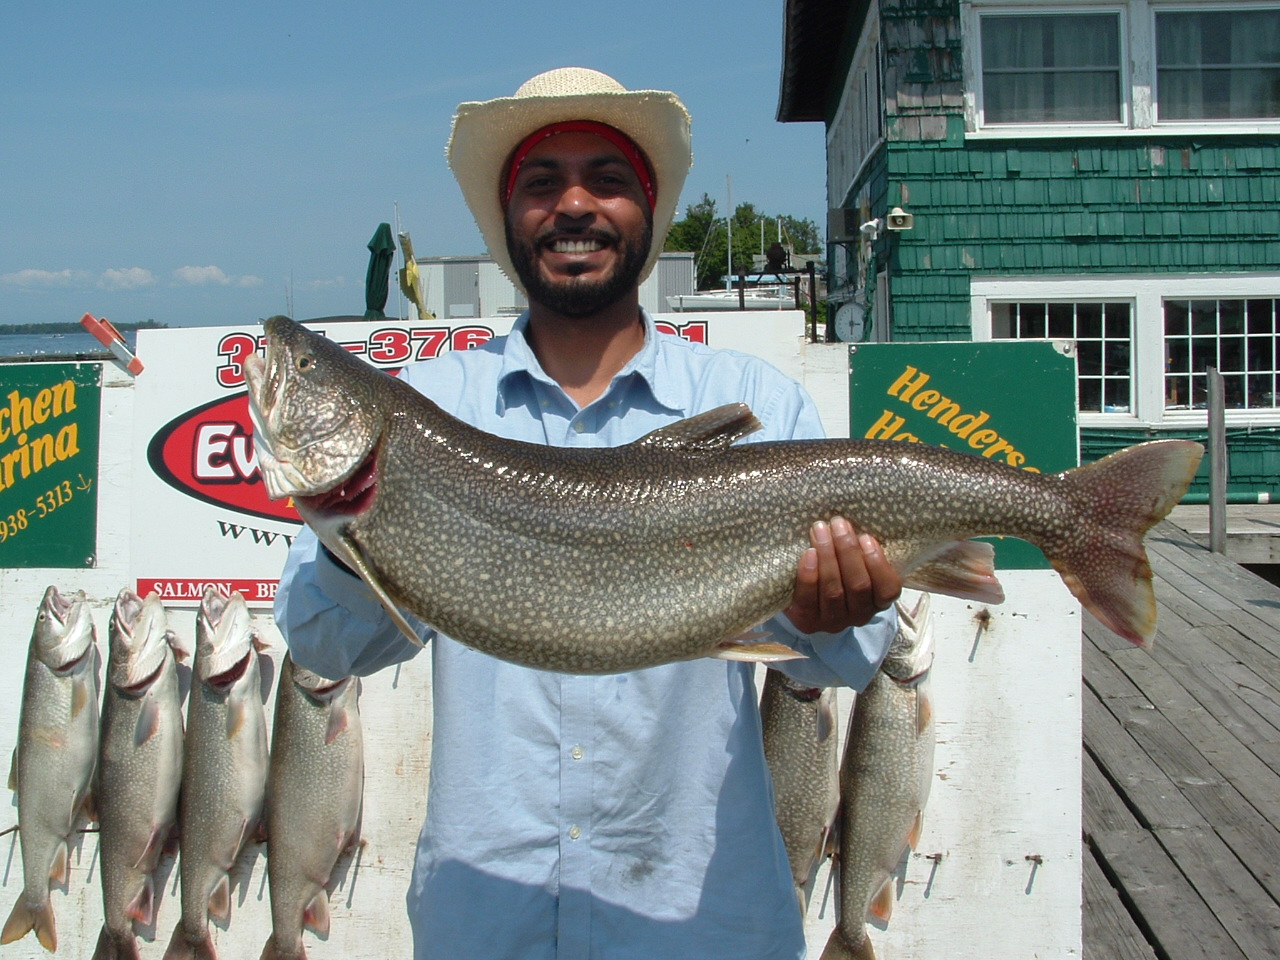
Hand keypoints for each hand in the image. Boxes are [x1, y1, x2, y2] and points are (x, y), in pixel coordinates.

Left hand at [784, 517, 901, 632]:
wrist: (803, 599)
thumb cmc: (837, 571)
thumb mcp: (855, 563)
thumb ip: (861, 550)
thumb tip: (853, 522)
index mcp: (878, 601)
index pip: (888, 589)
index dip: (878, 563)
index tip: (865, 537)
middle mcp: (859, 615)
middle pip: (858, 585)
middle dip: (848, 550)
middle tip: (838, 523)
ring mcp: (834, 622)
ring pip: (834, 591)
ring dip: (828, 556)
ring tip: (820, 530)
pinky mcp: (808, 623)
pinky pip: (809, 600)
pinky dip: (808, 575)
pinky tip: (808, 554)